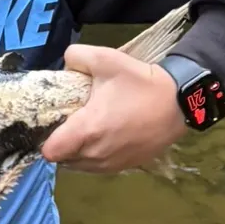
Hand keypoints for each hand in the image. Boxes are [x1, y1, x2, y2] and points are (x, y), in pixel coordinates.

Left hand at [39, 43, 185, 172]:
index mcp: (88, 130)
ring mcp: (113, 164)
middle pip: (63, 159)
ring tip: (86, 128)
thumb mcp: (106, 58)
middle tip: (69, 121)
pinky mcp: (127, 167)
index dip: (45, 137)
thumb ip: (76, 56)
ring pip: (80, 166)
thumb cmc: (140, 83)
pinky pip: (98, 167)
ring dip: (77, 152)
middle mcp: (97, 154)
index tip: (52, 121)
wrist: (179, 103)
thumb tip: (65, 66)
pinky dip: (94, 156)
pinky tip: (103, 135)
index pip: (50, 151)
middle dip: (61, 142)